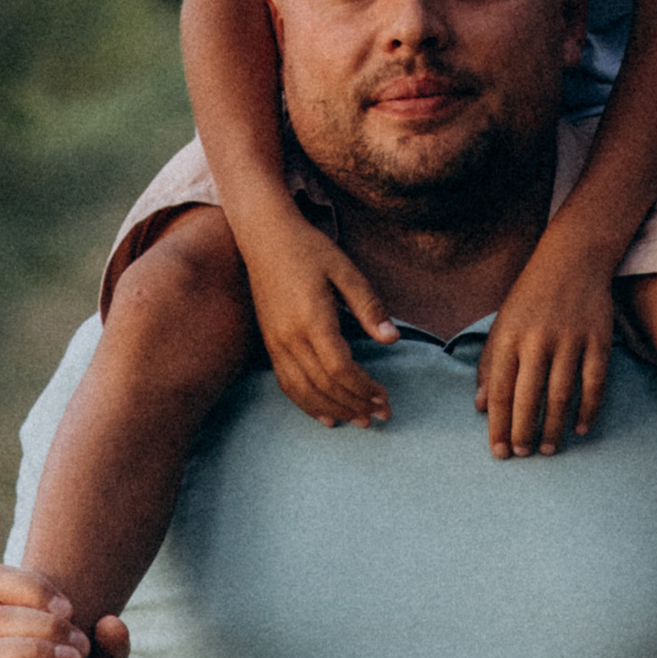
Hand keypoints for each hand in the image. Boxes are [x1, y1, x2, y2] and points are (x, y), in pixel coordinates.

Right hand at [233, 208, 398, 427]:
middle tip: (381, 416)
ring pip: (304, 391)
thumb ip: (368, 306)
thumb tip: (392, 339)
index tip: (385, 398)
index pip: (340, 369)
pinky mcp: (269, 344)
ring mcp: (276, 343)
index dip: (364, 388)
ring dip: (333, 410)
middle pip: (324, 385)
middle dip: (355, 404)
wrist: (264, 236)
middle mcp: (290, 337)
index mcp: (312, 319)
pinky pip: (287, 385)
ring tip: (358, 421)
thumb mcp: (345, 270)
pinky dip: (307, 404)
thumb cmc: (309, 249)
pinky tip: (326, 415)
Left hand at [476, 226, 618, 455]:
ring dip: (553, 427)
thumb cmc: (531, 295)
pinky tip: (580, 428)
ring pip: (561, 394)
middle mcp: (538, 339)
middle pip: (529, 397)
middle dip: (523, 431)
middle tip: (523, 454)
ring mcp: (570, 339)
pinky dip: (588, 409)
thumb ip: (489, 363)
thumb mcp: (502, 323)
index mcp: (509, 336)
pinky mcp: (598, 339)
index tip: (499, 451)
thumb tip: (480, 406)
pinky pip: (594, 383)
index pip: (500, 390)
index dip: (498, 425)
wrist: (573, 258)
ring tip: (547, 449)